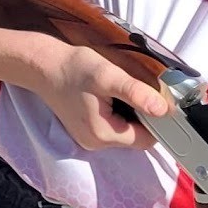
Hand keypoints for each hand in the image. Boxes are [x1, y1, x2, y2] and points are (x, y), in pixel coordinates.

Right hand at [26, 40, 169, 150]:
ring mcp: (90, 137)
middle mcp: (96, 142)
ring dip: (132, 113)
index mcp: (102, 134)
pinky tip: (111, 95)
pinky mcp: (87, 129)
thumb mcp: (108, 76)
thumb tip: (163, 109)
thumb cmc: (72, 68)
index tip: (159, 100)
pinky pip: (114, 126)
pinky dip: (119, 112)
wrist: (43, 66)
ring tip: (122, 90)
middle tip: (140, 89)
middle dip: (144, 116)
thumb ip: (136, 93)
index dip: (157, 121)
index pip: (146, 139)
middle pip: (137, 137)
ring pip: (126, 131)